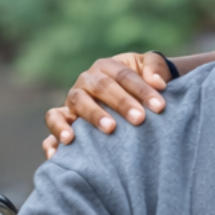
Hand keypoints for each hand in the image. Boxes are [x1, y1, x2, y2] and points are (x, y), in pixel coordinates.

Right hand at [43, 52, 170, 158]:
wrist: (127, 95)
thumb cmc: (142, 81)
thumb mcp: (150, 67)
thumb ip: (156, 68)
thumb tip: (158, 82)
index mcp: (107, 66)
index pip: (124, 76)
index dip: (142, 90)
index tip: (160, 106)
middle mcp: (87, 80)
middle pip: (102, 88)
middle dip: (122, 103)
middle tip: (139, 119)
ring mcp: (73, 98)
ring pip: (79, 102)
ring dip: (94, 115)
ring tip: (110, 129)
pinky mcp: (64, 116)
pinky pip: (54, 121)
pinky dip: (56, 132)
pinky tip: (64, 147)